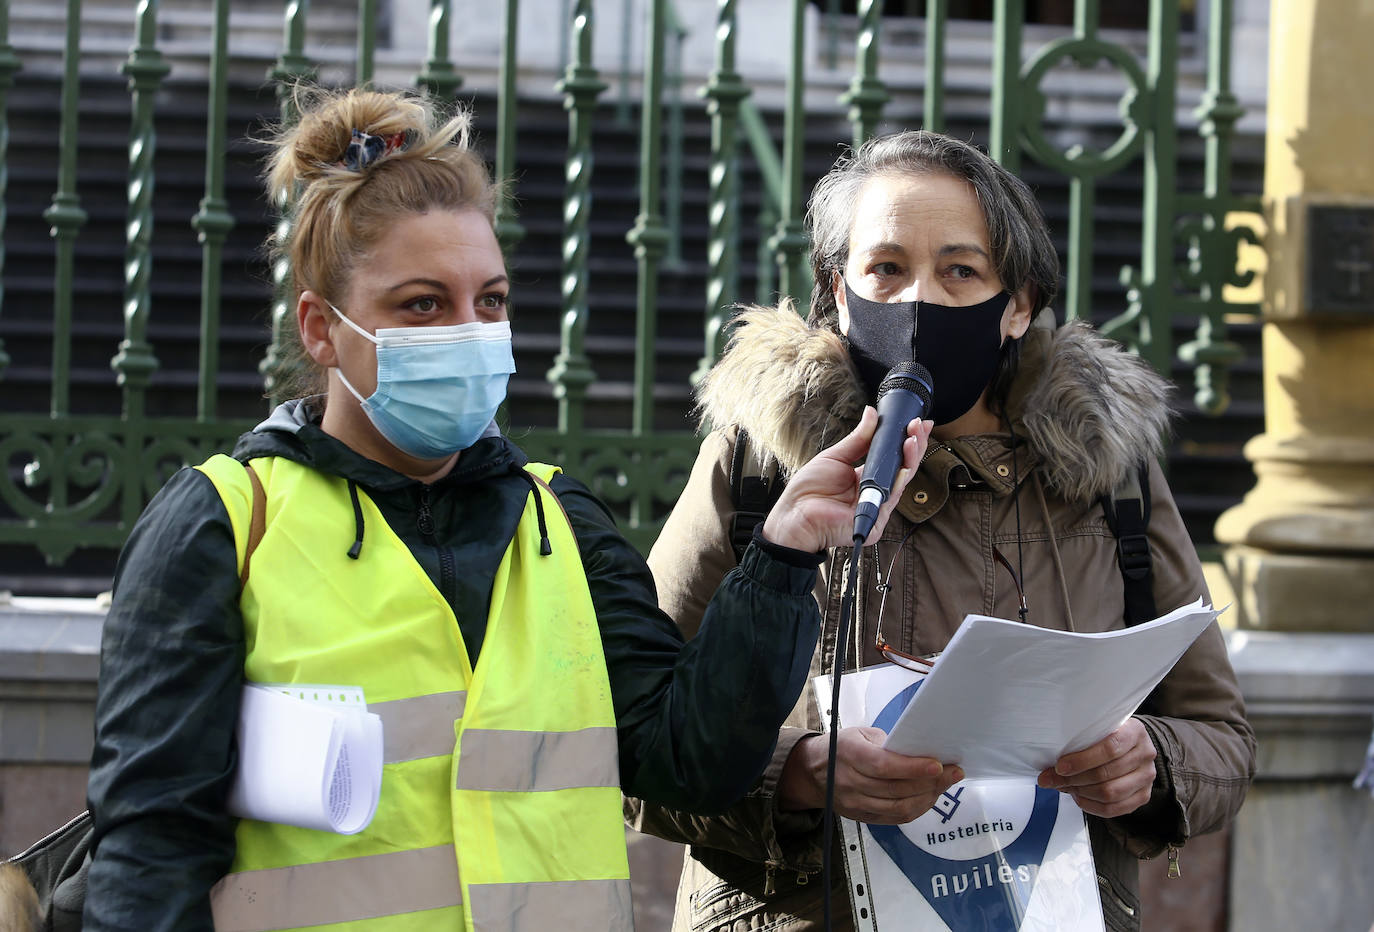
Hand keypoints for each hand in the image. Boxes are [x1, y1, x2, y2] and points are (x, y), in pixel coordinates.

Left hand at [761, 406, 931, 552]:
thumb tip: (872, 414)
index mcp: (866, 477)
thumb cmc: (808, 491)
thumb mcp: (835, 456)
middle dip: (914, 444)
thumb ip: (858, 438)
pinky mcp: (876, 520)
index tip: (916, 423)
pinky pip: (891, 497)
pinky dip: (899, 478)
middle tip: (919, 426)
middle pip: (902, 467)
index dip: (906, 441)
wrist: (794, 515)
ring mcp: (878, 507)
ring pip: (901, 480)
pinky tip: (903, 462)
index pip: (892, 458)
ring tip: (913, 437)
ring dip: (911, 457)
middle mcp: (875, 492)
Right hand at [778, 727, 962, 823]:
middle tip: (954, 772)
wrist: (814, 772)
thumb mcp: (861, 734)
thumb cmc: (843, 747)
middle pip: (896, 789)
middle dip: (930, 783)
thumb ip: (888, 744)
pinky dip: (917, 808)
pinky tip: (930, 797)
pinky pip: (896, 818)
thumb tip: (923, 751)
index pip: (883, 766)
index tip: (939, 765)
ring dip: (928, 798)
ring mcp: (855, 803)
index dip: (913, 768)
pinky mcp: (862, 817)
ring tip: (946, 784)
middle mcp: (850, 782)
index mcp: (849, 754)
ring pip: (899, 808)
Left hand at [1038, 718, 1156, 817]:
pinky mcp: (1143, 796)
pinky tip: (1077, 797)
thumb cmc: (1107, 735)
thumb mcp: (1097, 729)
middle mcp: (1145, 754)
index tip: (1059, 766)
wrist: (1131, 745)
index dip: (1082, 760)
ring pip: (1110, 793)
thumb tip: (1047, 769)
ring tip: (1064, 786)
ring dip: (1081, 792)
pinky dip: (1090, 806)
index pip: (1110, 748)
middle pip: (1107, 773)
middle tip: (1051, 779)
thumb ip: (1078, 742)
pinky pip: (1114, 809)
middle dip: (1074, 779)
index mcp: (1135, 731)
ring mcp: (1147, 777)